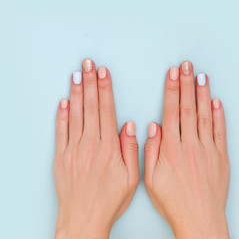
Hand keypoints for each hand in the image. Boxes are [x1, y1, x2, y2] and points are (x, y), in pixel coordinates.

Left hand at [54, 58, 138, 238]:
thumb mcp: (132, 178)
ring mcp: (73, 150)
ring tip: (76, 75)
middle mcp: (89, 145)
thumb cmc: (109, 201)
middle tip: (88, 65)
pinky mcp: (61, 157)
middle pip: (90, 107)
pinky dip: (61, 115)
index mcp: (108, 148)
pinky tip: (64, 102)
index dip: (104, 89)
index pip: (106, 110)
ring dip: (76, 93)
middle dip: (89, 82)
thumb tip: (130, 126)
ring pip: (75, 114)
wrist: (84, 219)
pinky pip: (60, 131)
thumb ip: (131, 149)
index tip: (103, 73)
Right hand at [144, 61, 229, 238]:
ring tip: (201, 76)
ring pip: (205, 115)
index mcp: (171, 149)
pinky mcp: (221, 157)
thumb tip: (154, 127)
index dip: (172, 90)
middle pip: (188, 108)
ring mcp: (208, 150)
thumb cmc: (174, 202)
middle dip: (187, 84)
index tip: (173, 74)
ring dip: (203, 93)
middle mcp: (190, 145)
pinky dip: (219, 115)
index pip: (171, 112)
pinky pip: (220, 131)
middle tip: (187, 65)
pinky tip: (216, 102)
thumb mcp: (150, 179)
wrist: (199, 218)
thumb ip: (150, 151)